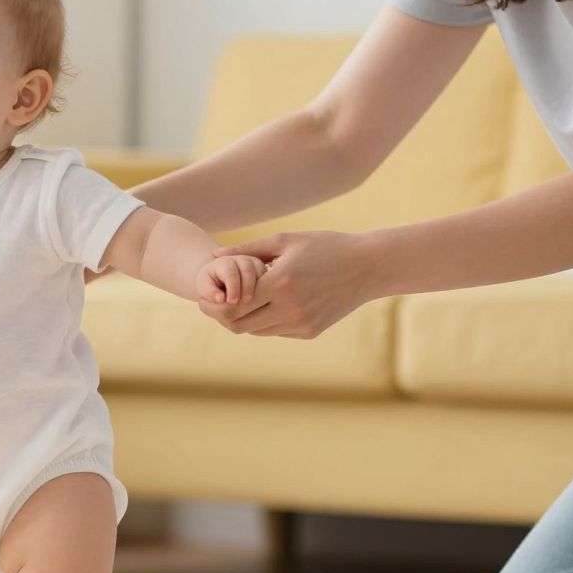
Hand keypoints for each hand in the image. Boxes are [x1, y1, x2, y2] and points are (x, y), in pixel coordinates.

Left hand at [198, 230, 379, 338]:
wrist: (368, 267)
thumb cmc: (325, 246)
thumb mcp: (285, 240)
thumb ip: (246, 249)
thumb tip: (213, 256)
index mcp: (280, 284)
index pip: (232, 307)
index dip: (213, 305)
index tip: (203, 297)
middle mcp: (290, 309)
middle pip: (238, 325)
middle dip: (221, 316)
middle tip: (212, 305)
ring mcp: (301, 323)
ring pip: (255, 331)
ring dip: (241, 320)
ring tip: (234, 304)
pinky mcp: (309, 332)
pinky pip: (274, 331)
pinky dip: (262, 322)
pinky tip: (261, 306)